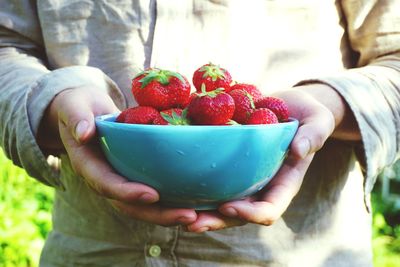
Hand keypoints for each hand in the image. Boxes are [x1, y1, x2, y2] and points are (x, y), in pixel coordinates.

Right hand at [39, 86, 196, 225]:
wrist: (83, 112)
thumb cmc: (79, 106)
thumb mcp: (74, 105)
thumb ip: (77, 116)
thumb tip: (83, 132)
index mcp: (88, 165)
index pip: (106, 184)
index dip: (127, 193)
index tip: (152, 195)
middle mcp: (104, 179)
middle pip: (129, 205)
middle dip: (158, 214)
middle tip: (188, 216)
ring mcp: (119, 180)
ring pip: (143, 206)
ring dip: (169, 214)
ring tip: (197, 216)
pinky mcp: (133, 176)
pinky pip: (152, 194)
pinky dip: (172, 201)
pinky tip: (196, 203)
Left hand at [186, 84, 357, 231]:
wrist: (291, 107)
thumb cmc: (308, 116)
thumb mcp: (318, 121)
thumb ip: (313, 135)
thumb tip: (298, 150)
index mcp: (284, 183)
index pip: (268, 209)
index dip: (249, 215)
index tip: (229, 207)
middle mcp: (261, 186)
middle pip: (238, 215)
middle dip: (216, 221)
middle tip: (192, 223)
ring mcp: (244, 178)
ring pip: (220, 203)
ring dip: (199, 211)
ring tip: (176, 212)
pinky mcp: (230, 166)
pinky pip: (212, 181)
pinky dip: (194, 187)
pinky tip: (173, 185)